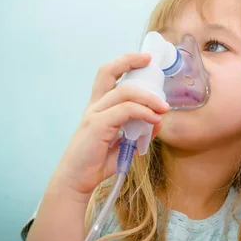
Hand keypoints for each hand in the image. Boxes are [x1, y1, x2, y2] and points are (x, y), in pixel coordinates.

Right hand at [51, 53, 168, 200]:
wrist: (76, 182)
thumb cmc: (96, 163)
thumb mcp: (123, 144)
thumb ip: (139, 131)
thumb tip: (158, 121)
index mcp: (98, 107)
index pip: (108, 75)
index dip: (125, 62)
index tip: (145, 58)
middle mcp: (94, 106)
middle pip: (109, 72)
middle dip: (132, 62)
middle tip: (154, 67)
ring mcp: (94, 114)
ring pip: (124, 92)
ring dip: (148, 97)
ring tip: (163, 108)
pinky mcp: (97, 126)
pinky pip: (125, 111)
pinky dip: (143, 112)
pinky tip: (154, 119)